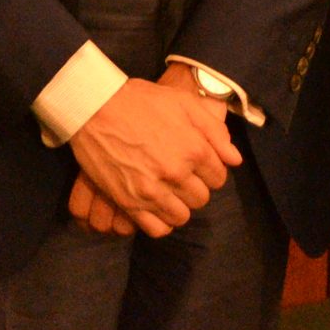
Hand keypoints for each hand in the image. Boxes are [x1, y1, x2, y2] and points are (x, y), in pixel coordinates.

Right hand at [68, 78, 241, 237]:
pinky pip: (157, 229)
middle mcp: (176, 172)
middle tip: (180, 176)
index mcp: (194, 148)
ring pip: (181, 216)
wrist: (94, 106)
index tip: (197, 165)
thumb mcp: (183, 103)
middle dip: (194, 187)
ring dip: (178, 205)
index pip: (218, 177)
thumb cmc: (140, 100)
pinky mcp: (129, 202)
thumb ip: (214, 130)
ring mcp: (152, 190)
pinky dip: (160, 222)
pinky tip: (155, 207)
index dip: (209, 170)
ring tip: (168, 191)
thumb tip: (234, 160)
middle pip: (201, 198)